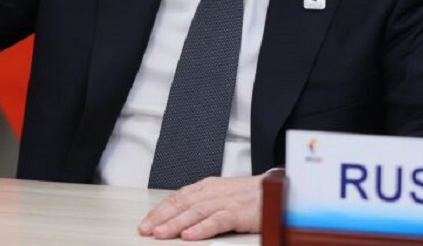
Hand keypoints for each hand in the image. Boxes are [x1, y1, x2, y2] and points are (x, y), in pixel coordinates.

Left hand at [138, 175, 262, 240]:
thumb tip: (178, 217)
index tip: (146, 222)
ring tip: (161, 234)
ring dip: (176, 223)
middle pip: (182, 204)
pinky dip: (202, 228)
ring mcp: (226, 201)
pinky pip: (217, 220)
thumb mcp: (221, 195)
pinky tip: (190, 235)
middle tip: (146, 229)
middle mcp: (213, 192)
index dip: (160, 210)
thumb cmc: (248, 195)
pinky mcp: (238, 213)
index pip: (178, 197)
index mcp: (207, 186)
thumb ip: (201, 204)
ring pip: (195, 212)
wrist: (275, 190)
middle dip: (162, 217)